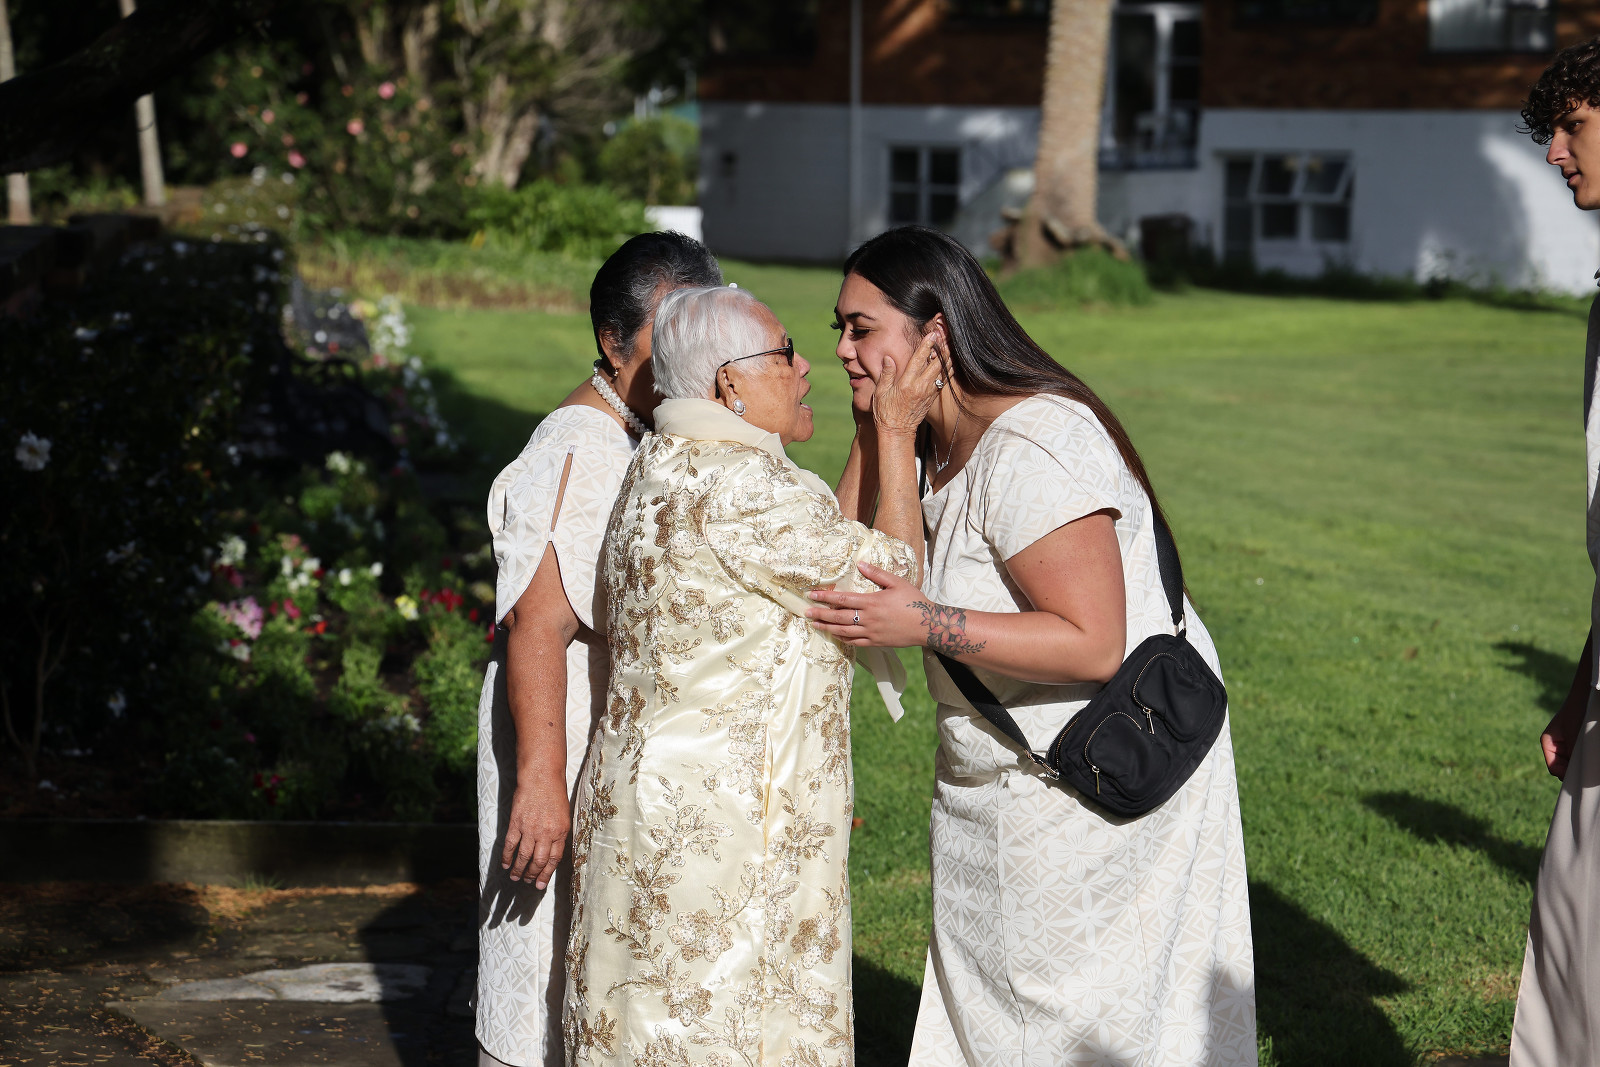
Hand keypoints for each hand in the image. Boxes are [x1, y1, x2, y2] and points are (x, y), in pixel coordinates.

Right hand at [500, 770, 570, 888]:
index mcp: (560, 832)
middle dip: (532, 874)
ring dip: (519, 869)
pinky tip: (505, 865)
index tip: (540, 884)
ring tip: (516, 877)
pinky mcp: (516, 823)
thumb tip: (552, 853)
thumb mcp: (564, 815)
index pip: (554, 859)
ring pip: (524, 856)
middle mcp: (546, 833)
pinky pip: (511, 844)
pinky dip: (507, 856)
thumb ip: (559, 834)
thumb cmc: (555, 793)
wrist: (541, 776)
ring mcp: (530, 828)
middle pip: (538, 861)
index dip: (546, 874)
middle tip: (528, 882)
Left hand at [807, 562, 936, 647]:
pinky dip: (843, 639)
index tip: (811, 595)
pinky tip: (836, 635)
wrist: (928, 625)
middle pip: (838, 617)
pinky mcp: (876, 643)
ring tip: (815, 624)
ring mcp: (871, 633)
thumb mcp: (897, 582)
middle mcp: (868, 619)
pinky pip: (855, 643)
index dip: (825, 597)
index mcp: (871, 602)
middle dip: (820, 614)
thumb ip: (877, 573)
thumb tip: (859, 564)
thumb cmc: (914, 601)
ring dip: (827, 628)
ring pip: (843, 631)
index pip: (842, 599)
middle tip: (806, 612)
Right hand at [871, 328, 944, 437]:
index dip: (927, 345)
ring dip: (947, 358)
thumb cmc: (885, 412)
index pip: (919, 360)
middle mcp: (920, 387)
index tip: (932, 334)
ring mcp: (928, 393)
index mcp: (907, 384)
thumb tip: (888, 358)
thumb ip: (886, 374)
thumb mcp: (881, 392)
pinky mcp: (932, 398)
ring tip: (951, 345)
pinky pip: (942, 381)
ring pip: (942, 372)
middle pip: (936, 364)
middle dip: (941, 348)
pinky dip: (947, 370)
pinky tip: (949, 362)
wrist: (897, 432)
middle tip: (946, 335)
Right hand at [1542, 695, 1587, 779]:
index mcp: (1548, 743)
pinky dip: (1585, 758)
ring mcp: (1568, 744)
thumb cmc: (1578, 713)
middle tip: (1587, 767)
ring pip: (1573, 764)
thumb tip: (1577, 774)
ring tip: (1589, 757)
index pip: (1554, 768)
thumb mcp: (1574, 736)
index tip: (1581, 774)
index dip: (1566, 774)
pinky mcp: (1578, 743)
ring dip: (1581, 763)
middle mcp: (1557, 745)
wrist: (1588, 696)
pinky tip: (1591, 756)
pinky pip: (1580, 757)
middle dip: (1574, 769)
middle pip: (1563, 768)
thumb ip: (1574, 755)